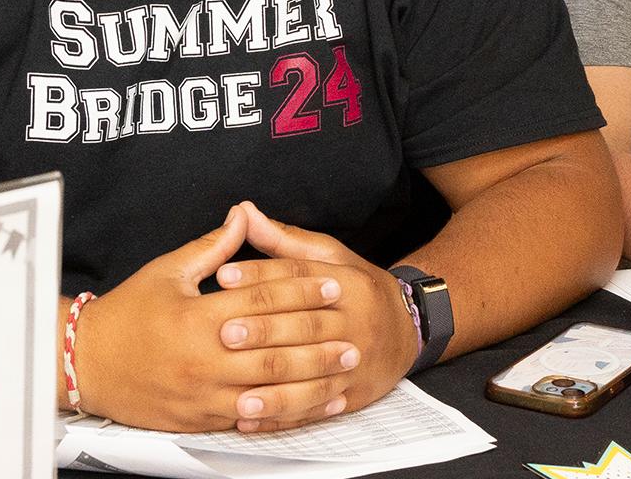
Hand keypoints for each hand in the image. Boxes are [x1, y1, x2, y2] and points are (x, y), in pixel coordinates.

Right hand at [72, 206, 351, 431]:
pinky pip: (250, 420)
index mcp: (198, 317)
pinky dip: (284, 413)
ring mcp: (202, 395)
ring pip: (268, 391)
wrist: (86, 364)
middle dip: (317, 341)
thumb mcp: (168, 269)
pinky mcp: (198, 420)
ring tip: (343, 371)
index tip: (333, 284)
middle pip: (273, 348)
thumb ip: (213, 245)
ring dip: (311, 381)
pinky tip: (309, 406)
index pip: (263, 300)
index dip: (302, 291)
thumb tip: (244, 214)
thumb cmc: (127, 313)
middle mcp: (203, 359)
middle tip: (353, 334)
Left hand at [215, 200, 419, 432]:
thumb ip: (284, 240)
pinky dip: (280, 417)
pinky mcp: (350, 395)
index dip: (261, 274)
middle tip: (224, 333)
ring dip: (272, 387)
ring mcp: (353, 362)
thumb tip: (243, 211)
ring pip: (310, 375)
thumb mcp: (330, 256)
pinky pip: (313, 409)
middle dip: (264, 331)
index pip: (300, 275)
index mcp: (345, 282)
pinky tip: (249, 419)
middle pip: (305, 325)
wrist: (407, 329)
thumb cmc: (359, 289)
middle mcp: (352, 322)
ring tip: (236, 391)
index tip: (223, 275)